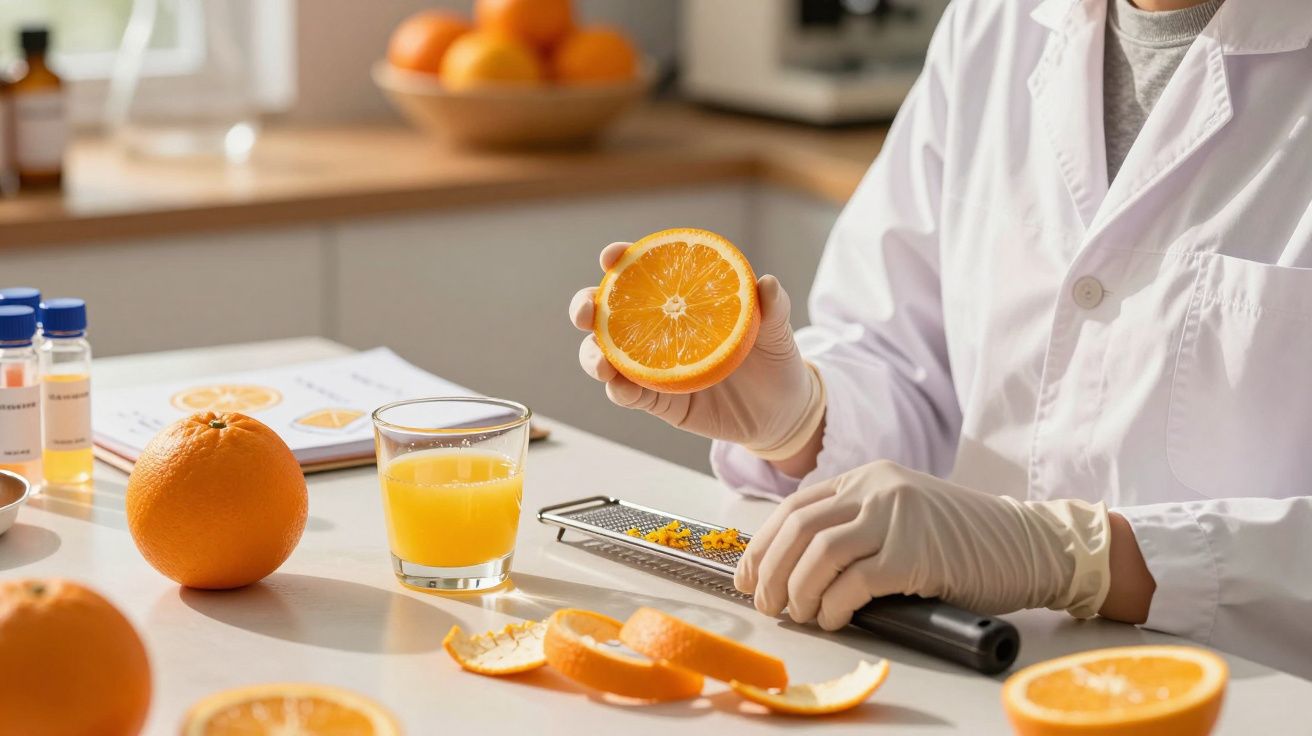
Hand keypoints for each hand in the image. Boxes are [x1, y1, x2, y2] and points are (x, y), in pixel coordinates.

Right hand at [568, 242, 821, 453]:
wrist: (783, 411)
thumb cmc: (775, 359)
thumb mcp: (777, 330)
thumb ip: (773, 308)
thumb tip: (768, 284)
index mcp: (681, 300)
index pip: (642, 273)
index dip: (620, 260)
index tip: (611, 256)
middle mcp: (658, 329)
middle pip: (607, 314)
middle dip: (585, 307)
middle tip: (585, 312)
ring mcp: (654, 366)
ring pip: (607, 356)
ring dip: (593, 355)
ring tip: (601, 361)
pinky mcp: (659, 402)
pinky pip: (629, 395)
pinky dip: (619, 390)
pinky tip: (621, 388)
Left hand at [735, 460, 1111, 629]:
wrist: (1031, 545)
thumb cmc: (965, 542)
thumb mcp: (902, 516)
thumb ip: (856, 526)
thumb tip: (795, 569)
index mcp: (868, 477)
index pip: (795, 506)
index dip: (762, 544)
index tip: (747, 576)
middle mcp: (877, 488)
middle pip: (797, 527)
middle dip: (770, 570)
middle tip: (766, 604)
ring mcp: (896, 516)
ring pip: (817, 552)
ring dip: (798, 591)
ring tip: (800, 615)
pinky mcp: (914, 552)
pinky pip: (853, 581)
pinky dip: (834, 604)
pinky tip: (835, 618)